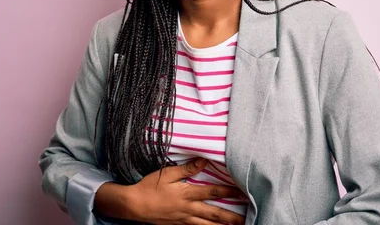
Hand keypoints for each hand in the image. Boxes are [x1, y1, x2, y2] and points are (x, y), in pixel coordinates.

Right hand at [128, 158, 246, 224]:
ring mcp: (184, 220)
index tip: (243, 192)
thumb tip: (203, 161)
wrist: (134, 206)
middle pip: (214, 213)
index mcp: (188, 194)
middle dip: (231, 217)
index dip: (229, 191)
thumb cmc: (149, 187)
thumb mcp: (167, 173)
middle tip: (245, 219)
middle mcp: (189, 209)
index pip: (213, 192)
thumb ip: (186, 168)